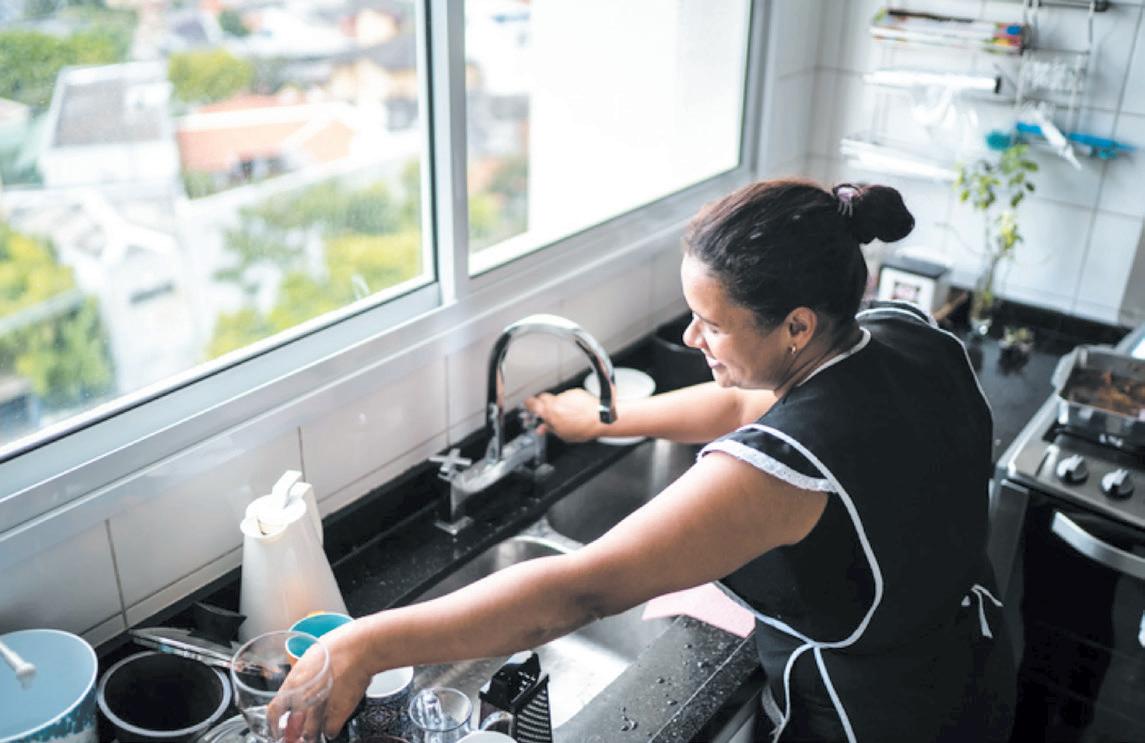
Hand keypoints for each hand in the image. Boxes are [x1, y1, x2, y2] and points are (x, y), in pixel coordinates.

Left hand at [276, 622, 372, 741]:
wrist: (360, 648)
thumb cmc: (339, 646)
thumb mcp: (311, 657)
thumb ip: (303, 674)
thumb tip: (301, 681)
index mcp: (293, 683)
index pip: (274, 710)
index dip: (274, 721)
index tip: (276, 725)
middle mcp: (304, 699)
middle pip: (292, 727)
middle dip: (294, 729)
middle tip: (298, 728)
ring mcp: (321, 709)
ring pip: (309, 734)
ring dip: (311, 733)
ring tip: (315, 730)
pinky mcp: (339, 713)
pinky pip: (330, 732)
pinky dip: (330, 731)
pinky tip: (332, 724)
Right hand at [524, 389, 605, 441]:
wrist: (600, 418)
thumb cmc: (584, 428)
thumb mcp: (563, 434)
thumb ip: (550, 429)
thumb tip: (541, 429)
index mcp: (550, 412)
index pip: (532, 403)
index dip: (529, 404)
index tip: (528, 404)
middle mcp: (556, 401)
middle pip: (543, 398)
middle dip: (544, 404)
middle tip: (548, 413)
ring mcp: (566, 395)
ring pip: (557, 398)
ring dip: (560, 404)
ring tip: (569, 415)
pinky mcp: (575, 391)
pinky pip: (568, 396)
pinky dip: (570, 402)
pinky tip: (577, 410)